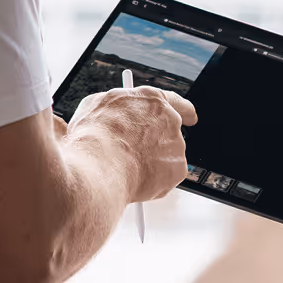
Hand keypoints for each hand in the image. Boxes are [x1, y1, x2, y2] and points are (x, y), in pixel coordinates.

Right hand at [68, 85, 196, 203]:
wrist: (98, 167)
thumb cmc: (92, 137)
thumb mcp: (96, 106)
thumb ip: (116, 109)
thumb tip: (113, 114)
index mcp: (150, 100)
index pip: (175, 102)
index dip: (183, 110)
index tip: (189, 117)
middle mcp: (169, 119)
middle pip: (172, 131)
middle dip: (160, 143)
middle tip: (144, 155)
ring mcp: (175, 144)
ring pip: (167, 157)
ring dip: (152, 164)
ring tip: (125, 169)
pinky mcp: (177, 169)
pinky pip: (167, 178)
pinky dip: (153, 183)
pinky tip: (133, 181)